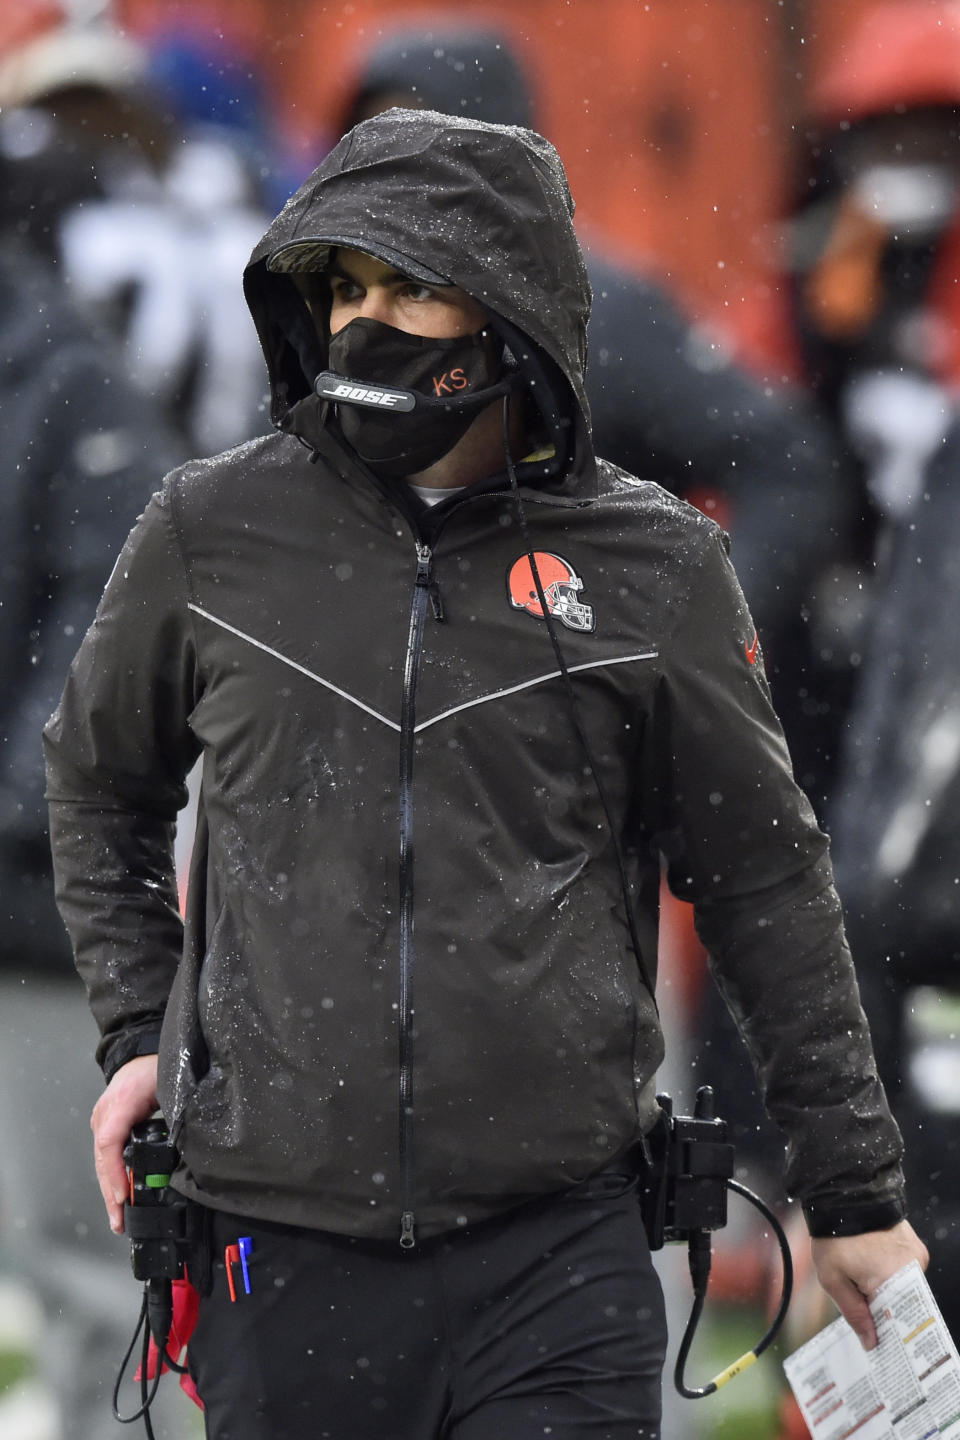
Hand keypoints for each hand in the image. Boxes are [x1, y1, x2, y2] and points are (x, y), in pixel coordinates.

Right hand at [91, 1054, 159, 1233]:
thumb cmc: (160, 1066)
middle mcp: (106, 1112)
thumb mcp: (172, 1087)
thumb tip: (190, 1146)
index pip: (110, 1142)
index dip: (114, 1172)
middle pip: (102, 1158)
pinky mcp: (106, 1125)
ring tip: (118, 1219)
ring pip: (101, 1160)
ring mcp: (103, 1119)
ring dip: (109, 1190)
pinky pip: (106, 1155)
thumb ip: (177, 1115)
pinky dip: (111, 1177)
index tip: (123, 1197)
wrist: (143, 1052)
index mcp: (122, 1102)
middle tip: (119, 1221)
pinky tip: (118, 1197)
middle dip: (110, 1193)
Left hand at [811, 1220, 928, 1348]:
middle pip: (903, 1306)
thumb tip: (872, 1343)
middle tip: (870, 1323)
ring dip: (889, 1293)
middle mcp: (912, 1269)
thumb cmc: (834, 1238)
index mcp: (892, 1280)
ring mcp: (917, 1256)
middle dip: (886, 1314)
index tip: (878, 1346)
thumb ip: (854, 1313)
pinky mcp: (917, 1247)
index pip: (897, 1322)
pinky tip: (875, 1273)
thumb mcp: (833, 1279)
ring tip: (868, 1291)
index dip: (886, 1334)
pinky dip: (894, 1277)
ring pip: (906, 1290)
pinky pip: (908, 1272)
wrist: (843, 1198)